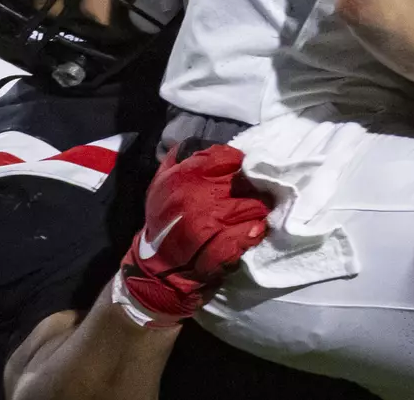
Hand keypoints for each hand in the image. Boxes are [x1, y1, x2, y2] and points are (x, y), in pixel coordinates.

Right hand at [113, 142, 269, 328]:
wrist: (156, 270)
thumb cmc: (163, 223)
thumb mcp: (161, 184)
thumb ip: (179, 160)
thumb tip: (199, 143)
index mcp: (184, 177)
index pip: (228, 157)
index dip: (239, 165)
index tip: (242, 173)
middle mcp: (198, 196)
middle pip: (247, 182)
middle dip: (253, 189)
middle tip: (254, 195)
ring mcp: (211, 223)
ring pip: (254, 207)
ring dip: (257, 211)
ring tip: (253, 215)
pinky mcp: (221, 248)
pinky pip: (251, 233)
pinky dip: (255, 232)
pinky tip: (252, 233)